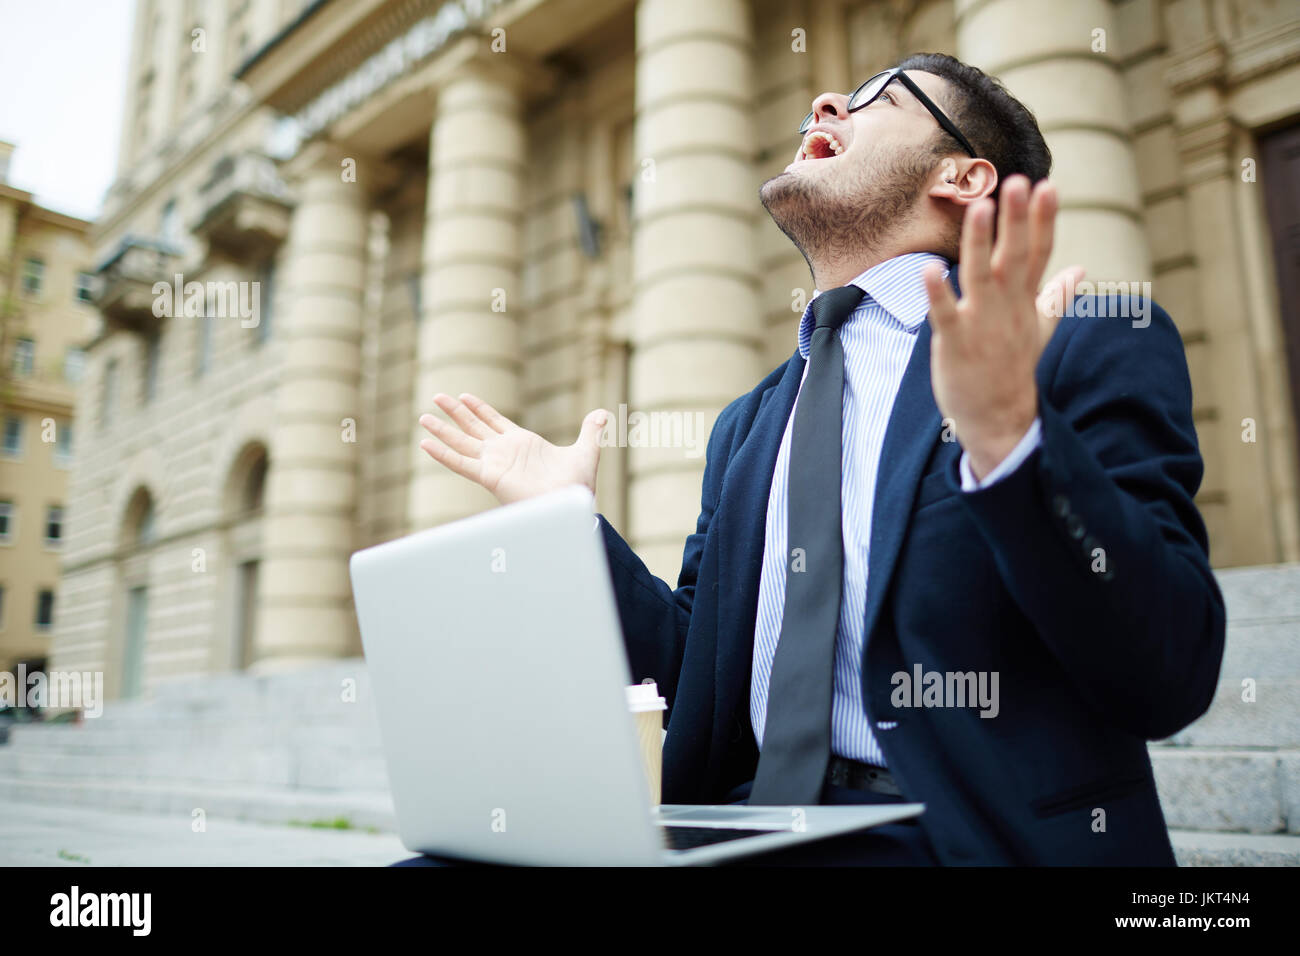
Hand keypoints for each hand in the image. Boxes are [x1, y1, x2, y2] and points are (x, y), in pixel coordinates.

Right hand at [418, 393, 608, 505]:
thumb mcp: (586, 450)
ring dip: (443, 429)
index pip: (494, 421)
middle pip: (473, 427)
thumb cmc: (578, 485)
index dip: (479, 409)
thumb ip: (591, 431)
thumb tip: (604, 413)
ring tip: (423, 416)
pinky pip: (461, 463)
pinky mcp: (490, 476)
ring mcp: (495, 463)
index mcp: (522, 443)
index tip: (464, 395)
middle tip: (436, 397)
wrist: (571, 503)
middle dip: (455, 412)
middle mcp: (504, 452)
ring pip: (462, 442)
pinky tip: (426, 443)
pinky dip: (443, 454)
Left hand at [924, 175, 1083, 480]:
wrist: (999, 421)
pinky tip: (930, 269)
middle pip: (1015, 256)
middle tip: (1019, 181)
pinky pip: (945, 314)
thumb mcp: (1039, 330)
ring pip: (982, 276)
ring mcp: (981, 325)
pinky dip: (939, 293)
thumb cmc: (1013, 371)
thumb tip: (1079, 269)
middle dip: (1017, 220)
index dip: (1042, 220)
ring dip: (980, 242)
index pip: (1039, 253)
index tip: (1047, 185)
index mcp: (1024, 301)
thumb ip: (1055, 297)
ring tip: (979, 207)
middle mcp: (1006, 307)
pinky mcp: (954, 343)